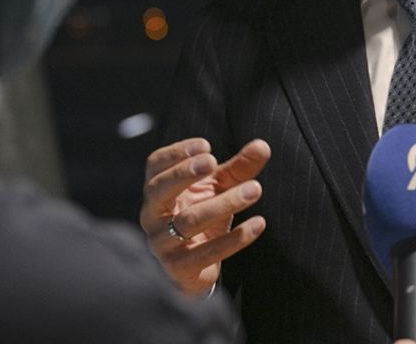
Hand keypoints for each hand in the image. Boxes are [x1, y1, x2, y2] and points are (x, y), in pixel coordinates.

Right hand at [140, 137, 270, 296]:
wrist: (191, 270)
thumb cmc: (202, 216)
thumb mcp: (218, 189)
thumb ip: (238, 168)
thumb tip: (263, 146)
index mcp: (157, 190)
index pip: (155, 165)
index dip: (176, 154)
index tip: (206, 146)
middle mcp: (152, 215)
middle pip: (160, 189)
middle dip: (185, 173)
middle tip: (212, 161)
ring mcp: (163, 243)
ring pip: (189, 220)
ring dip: (224, 203)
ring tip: (255, 188)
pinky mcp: (179, 268)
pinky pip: (208, 252)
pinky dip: (235, 238)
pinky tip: (258, 224)